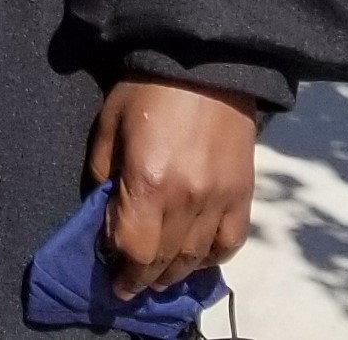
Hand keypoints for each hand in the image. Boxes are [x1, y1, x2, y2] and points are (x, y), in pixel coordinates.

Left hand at [87, 78, 260, 297]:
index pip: (134, 248)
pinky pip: (230, 242)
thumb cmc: (147, 89)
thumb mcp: (109, 125)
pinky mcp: (243, 193)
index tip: (113, 278)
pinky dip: (212, 258)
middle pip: (164, 260)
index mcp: (148, 182)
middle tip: (130, 286)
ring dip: (174, 274)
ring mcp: (220, 199)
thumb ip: (104, 174)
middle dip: (144, 279)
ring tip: (159, 278)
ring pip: (196, 257)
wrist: (206, 62)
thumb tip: (106, 212)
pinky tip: (197, 259)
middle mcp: (187, 199)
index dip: (122, 268)